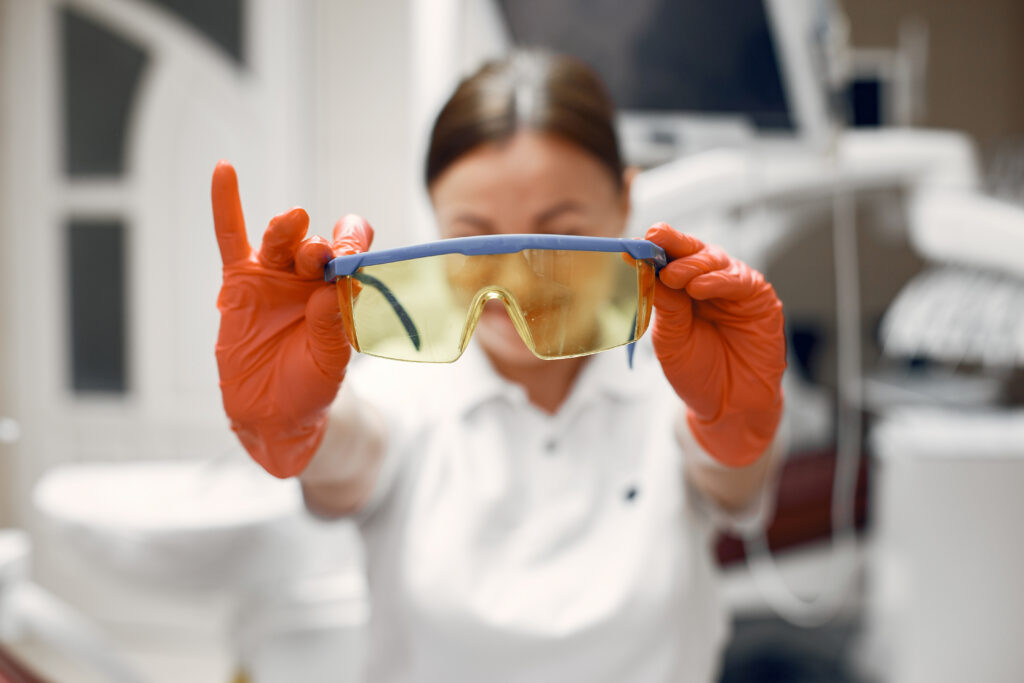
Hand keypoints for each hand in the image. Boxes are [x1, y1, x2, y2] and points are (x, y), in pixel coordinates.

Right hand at [212, 161, 372, 476]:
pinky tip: (224, 171)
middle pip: (318, 245)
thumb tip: (329, 293)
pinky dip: (226, 204)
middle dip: (322, 246)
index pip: (353, 254)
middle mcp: (310, 279)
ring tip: (293, 223)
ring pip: (282, 240)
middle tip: (323, 255)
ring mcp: (275, 277)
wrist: (271, 414)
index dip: (355, 246)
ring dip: (288, 230)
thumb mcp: (329, 364)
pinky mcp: (240, 282)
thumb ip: (331, 329)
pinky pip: (232, 238)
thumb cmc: (310, 388)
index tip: (354, 252)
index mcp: (341, 292)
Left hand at [645, 223, 785, 466]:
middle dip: (673, 244)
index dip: (653, 250)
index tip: (635, 243)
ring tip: (673, 275)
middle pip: (692, 252)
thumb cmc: (697, 373)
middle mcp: (709, 283)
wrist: (729, 406)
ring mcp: (735, 289)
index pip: (668, 260)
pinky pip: (739, 281)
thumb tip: (646, 272)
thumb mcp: (672, 341)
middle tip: (654, 241)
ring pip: (715, 261)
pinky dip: (719, 281)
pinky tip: (700, 287)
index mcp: (682, 290)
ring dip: (692, 265)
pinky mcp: (760, 300)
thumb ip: (666, 307)